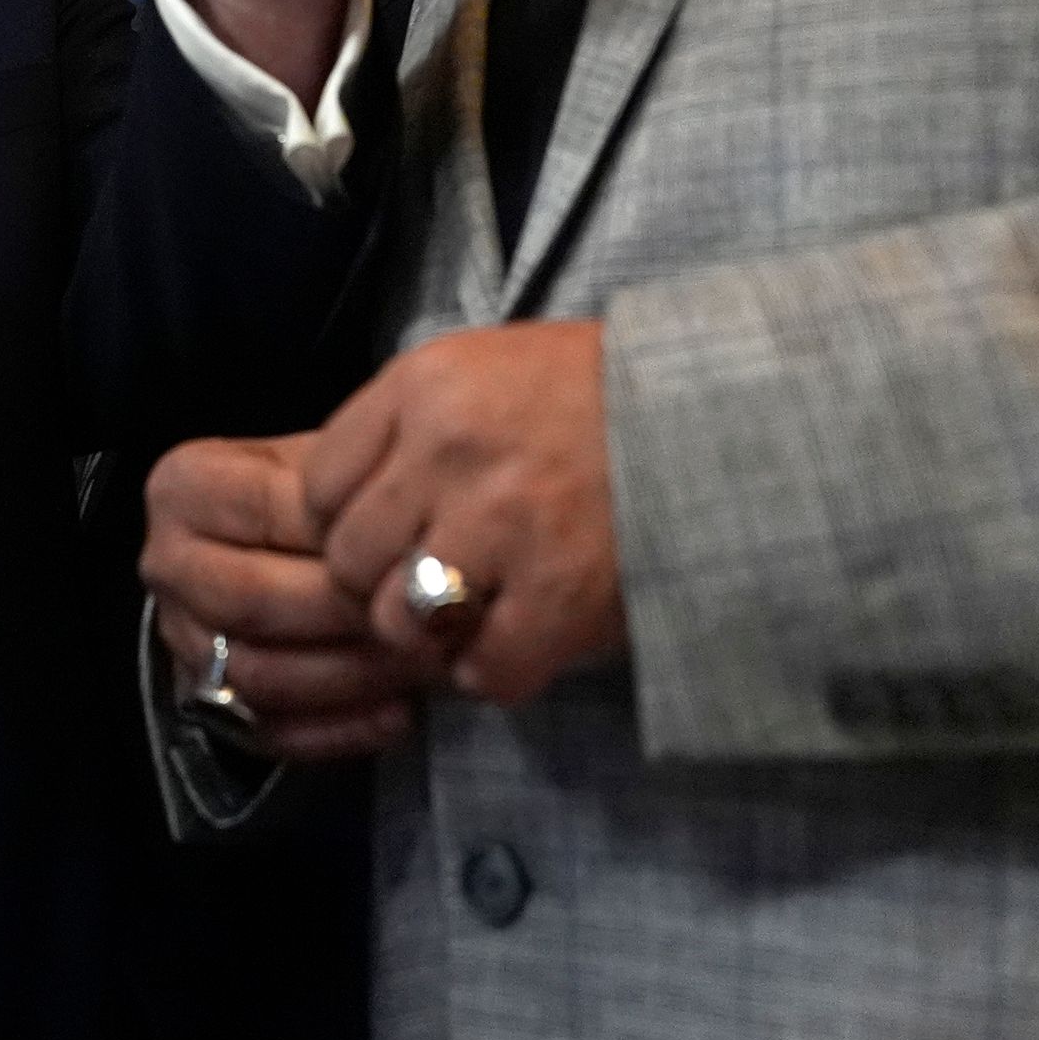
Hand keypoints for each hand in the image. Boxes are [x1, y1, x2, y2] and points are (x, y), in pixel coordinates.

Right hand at [142, 433, 437, 762]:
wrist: (302, 554)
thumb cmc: (333, 504)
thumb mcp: (341, 467)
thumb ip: (360, 493)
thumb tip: (416, 545)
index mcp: (185, 488)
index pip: (266, 515)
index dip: (347, 539)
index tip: (419, 555)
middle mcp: (169, 564)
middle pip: (252, 601)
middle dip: (348, 615)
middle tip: (425, 617)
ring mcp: (182, 639)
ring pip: (258, 674)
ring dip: (351, 676)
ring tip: (422, 662)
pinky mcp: (209, 704)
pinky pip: (269, 731)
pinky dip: (340, 728)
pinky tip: (399, 712)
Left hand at [303, 320, 625, 705]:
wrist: (721, 415)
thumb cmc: (593, 395)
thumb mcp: (483, 369)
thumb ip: (406, 427)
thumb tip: (335, 510)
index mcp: (425, 386)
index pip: (317, 485)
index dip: (343, 522)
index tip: (384, 532)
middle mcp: (451, 451)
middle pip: (347, 560)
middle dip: (379, 583)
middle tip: (427, 581)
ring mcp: (504, 525)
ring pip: (399, 622)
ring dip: (430, 633)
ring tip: (473, 611)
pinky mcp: (560, 593)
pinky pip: (481, 670)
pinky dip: (495, 670)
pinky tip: (520, 637)